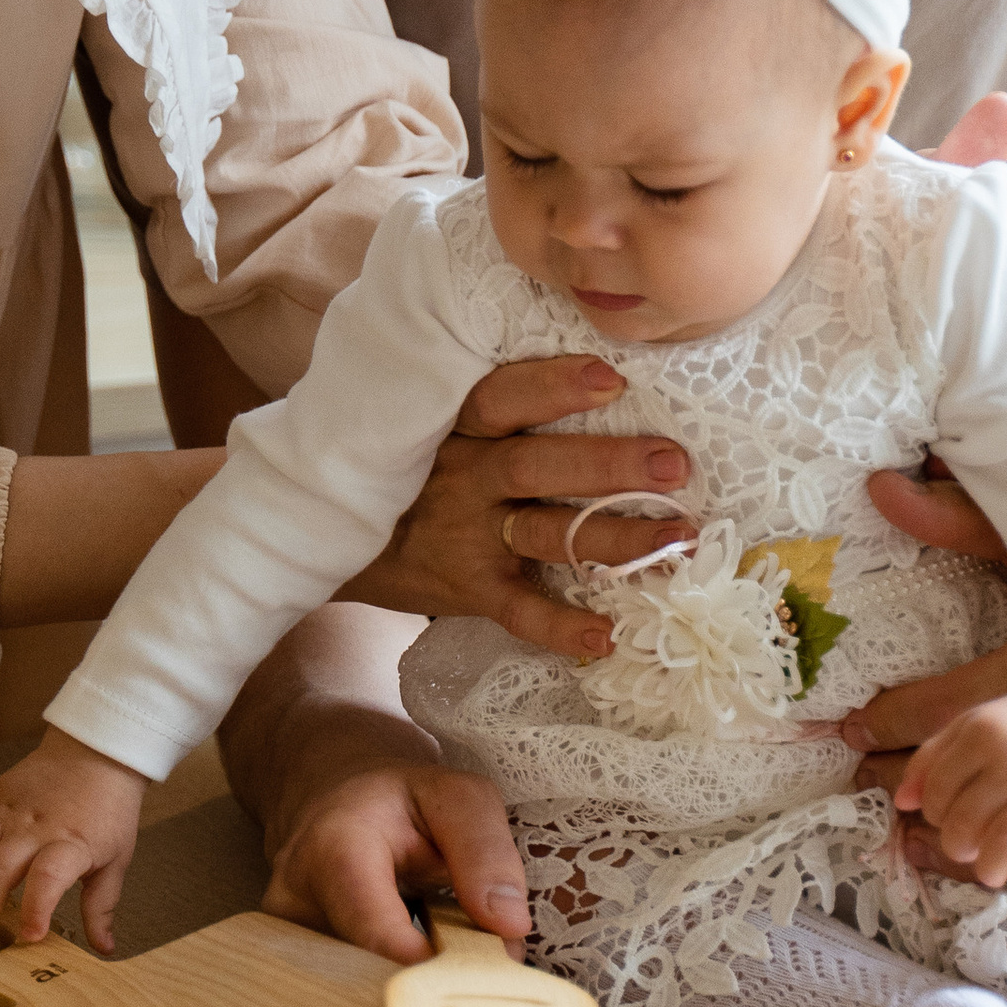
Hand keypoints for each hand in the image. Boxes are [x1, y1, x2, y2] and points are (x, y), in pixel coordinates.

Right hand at [0, 730, 146, 952]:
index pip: (49, 877)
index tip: (31, 935)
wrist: (96, 751)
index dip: (36, 908)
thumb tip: (102, 948)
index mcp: (71, 844)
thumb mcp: (116, 859)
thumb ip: (102, 906)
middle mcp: (34, 828)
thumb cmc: (107, 807)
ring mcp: (5, 812)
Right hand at [260, 752, 531, 966]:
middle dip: (427, 984)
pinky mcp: (289, 961)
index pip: (376, 932)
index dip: (430, 969)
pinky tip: (411, 968)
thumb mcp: (458, 798)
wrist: (336, 802)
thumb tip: (509, 930)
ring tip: (442, 958)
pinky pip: (342, 993)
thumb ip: (487, 853)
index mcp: (334, 847)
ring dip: (409, 988)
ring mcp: (284, 935)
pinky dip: (388, 989)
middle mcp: (294, 895)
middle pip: (363, 974)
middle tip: (476, 977)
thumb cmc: (402, 801)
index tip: (478, 981)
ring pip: (354, 991)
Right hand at [353, 355, 693, 662]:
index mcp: (458, 428)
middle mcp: (464, 476)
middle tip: (674, 465)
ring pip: (545, 534)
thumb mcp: (432, 424)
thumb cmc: (410, 467)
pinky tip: (605, 636)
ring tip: (675, 538)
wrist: (330, 533)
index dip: (552, 387)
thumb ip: (493, 407)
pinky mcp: (468, 588)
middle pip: (536, 466)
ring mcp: (467, 535)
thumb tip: (600, 370)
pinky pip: (516, 611)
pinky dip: (558, 626)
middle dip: (607, 465)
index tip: (610, 379)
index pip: (501, 398)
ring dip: (613, 539)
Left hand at [897, 667, 1006, 889]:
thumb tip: (901, 802)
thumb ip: (931, 758)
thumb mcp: (971, 725)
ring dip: (989, 865)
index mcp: (983, 733)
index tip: (944, 816)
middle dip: (957, 842)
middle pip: (967, 819)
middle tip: (963, 846)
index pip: (937, 791)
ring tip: (987, 871)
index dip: (933, 812)